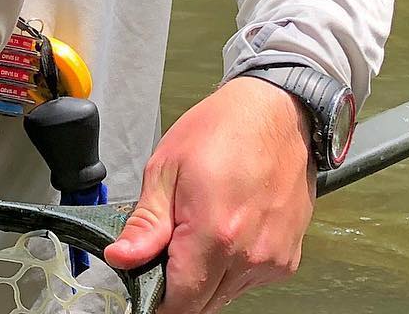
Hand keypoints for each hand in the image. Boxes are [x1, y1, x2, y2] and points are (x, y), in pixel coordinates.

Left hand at [103, 77, 316, 313]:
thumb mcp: (167, 167)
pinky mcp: (287, 260)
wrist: (276, 113)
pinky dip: (231, 269)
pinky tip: (225, 230)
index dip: (156, 296)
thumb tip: (121, 259)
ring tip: (198, 229)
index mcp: (215, 235)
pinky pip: (248, 282)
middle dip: (179, 286)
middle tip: (167, 248)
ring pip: (225, 295)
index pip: (180, 302)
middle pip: (203, 304)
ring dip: (205, 277)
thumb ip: (146, 223)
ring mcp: (272, 261)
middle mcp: (249, 257)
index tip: (143, 279)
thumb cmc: (221, 130)